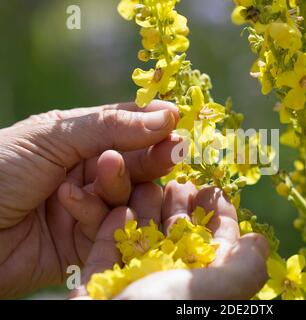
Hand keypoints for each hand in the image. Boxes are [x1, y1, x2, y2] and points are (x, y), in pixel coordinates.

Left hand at [0, 101, 179, 297]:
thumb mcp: (52, 136)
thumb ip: (111, 127)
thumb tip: (168, 114)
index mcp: (79, 140)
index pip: (128, 128)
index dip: (154, 126)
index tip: (178, 123)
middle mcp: (88, 174)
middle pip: (137, 166)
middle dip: (151, 158)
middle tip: (173, 151)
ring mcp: (89, 209)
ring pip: (128, 198)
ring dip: (120, 185)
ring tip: (105, 172)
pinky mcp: (86, 244)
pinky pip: (109, 229)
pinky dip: (95, 215)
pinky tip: (70, 204)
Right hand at [71, 182, 268, 299]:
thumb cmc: (159, 314)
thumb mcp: (215, 293)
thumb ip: (243, 269)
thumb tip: (259, 243)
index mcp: (202, 288)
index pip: (216, 245)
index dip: (218, 215)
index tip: (212, 188)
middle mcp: (170, 286)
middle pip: (179, 239)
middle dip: (180, 208)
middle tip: (178, 182)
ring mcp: (133, 287)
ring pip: (142, 242)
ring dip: (145, 212)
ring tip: (148, 186)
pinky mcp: (100, 286)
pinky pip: (107, 254)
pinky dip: (114, 231)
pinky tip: (121, 209)